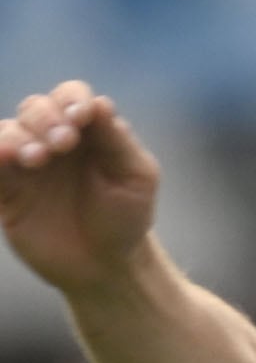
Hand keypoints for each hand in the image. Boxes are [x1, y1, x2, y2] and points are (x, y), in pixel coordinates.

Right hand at [0, 81, 161, 299]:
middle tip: (64, 143)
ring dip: (20, 137)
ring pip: (9, 131)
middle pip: (36, 108)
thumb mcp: (135, 177)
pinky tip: (6, 157)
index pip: (71, 97)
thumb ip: (116, 140)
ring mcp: (26, 162)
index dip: (72, 100)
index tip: (81, 117)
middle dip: (46, 119)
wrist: (106, 265)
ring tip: (37, 158)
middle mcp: (52, 140)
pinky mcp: (6, 188)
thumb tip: (98, 103)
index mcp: (87, 131)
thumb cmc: (126, 217)